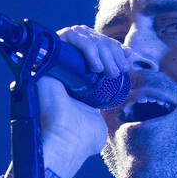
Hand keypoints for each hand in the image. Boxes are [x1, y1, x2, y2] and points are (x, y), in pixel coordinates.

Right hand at [37, 26, 128, 177]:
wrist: (68, 141)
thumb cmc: (83, 138)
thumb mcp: (100, 117)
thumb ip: (107, 99)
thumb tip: (119, 81)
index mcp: (78, 79)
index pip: (98, 49)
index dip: (115, 50)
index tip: (127, 61)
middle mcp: (66, 68)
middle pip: (92, 40)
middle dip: (111, 51)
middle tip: (119, 70)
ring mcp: (57, 61)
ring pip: (83, 36)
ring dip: (103, 50)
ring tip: (111, 72)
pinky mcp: (49, 57)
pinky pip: (69, 37)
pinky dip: (87, 47)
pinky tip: (96, 67)